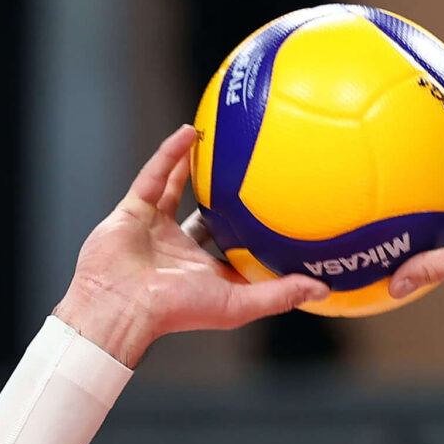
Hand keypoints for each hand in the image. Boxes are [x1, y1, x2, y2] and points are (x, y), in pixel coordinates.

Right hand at [52, 126, 324, 365]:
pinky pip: (155, 175)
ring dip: (196, 164)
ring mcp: (155, 227)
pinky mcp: (134, 210)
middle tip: (251, 169)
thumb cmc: (177, 311)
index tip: (282, 213)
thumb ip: (279, 294)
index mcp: (204, 271)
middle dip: (225, 195)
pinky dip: (171, 154)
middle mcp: (180, 249)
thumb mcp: (238, 303)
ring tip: (217, 138)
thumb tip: (323, 289)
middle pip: (208, 215)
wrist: (121, 304)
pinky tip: (190, 132)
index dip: (254, 233)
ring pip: (178, 188)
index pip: (235, 250)